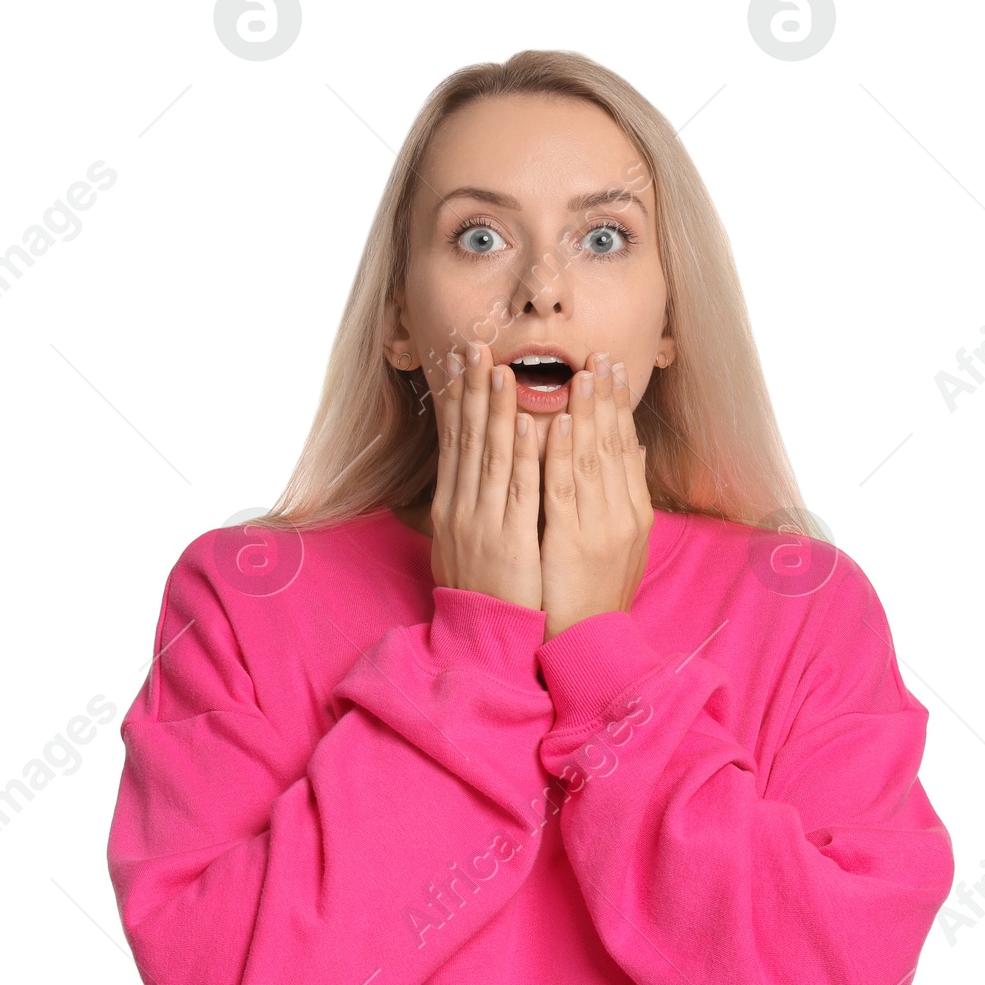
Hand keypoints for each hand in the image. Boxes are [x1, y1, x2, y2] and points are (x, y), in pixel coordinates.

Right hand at [428, 341, 542, 610]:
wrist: (481, 637)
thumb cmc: (479, 594)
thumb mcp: (461, 547)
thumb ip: (466, 510)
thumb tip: (463, 481)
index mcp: (452, 507)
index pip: (453, 443)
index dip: (457, 401)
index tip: (459, 364)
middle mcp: (463, 509)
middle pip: (468, 440)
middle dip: (471, 391)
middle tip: (475, 347)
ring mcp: (485, 523)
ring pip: (493, 457)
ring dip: (497, 411)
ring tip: (500, 371)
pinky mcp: (511, 541)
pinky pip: (521, 491)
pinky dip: (528, 455)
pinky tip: (533, 424)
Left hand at [539, 352, 654, 640]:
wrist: (589, 643)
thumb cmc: (597, 593)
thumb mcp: (622, 542)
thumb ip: (625, 493)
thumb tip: (632, 448)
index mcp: (632, 513)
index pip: (624, 449)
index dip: (618, 407)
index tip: (612, 370)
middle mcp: (620, 516)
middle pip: (612, 446)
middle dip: (605, 399)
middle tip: (599, 356)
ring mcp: (596, 529)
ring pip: (589, 461)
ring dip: (583, 415)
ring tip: (578, 375)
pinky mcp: (569, 544)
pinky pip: (562, 491)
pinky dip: (558, 455)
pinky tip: (552, 424)